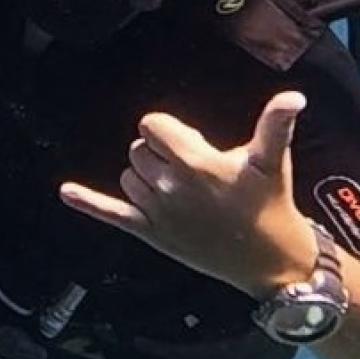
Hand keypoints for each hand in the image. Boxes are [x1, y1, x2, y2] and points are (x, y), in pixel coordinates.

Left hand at [59, 89, 314, 295]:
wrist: (269, 260)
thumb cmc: (270, 204)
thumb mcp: (272, 160)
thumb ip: (275, 124)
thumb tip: (293, 97)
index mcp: (194, 163)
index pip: (153, 126)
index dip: (169, 130)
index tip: (192, 141)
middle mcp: (169, 187)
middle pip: (139, 149)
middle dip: (161, 152)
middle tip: (193, 169)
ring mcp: (157, 212)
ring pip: (130, 176)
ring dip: (147, 176)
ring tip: (181, 188)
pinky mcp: (151, 234)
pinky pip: (112, 214)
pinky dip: (88, 203)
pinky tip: (67, 193)